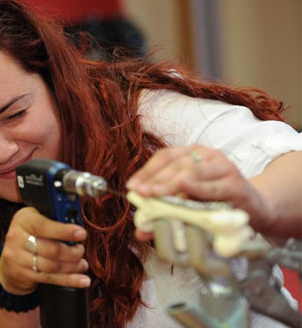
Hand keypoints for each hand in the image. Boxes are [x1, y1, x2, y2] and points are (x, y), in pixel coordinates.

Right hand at [0, 207, 88, 294]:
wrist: (8, 262)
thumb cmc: (29, 237)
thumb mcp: (36, 221)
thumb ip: (54, 220)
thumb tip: (77, 224)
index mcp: (22, 220)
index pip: (43, 225)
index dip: (64, 231)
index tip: (82, 234)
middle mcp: (16, 237)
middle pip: (51, 249)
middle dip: (72, 252)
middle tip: (81, 250)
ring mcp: (17, 258)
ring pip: (52, 266)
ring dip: (72, 266)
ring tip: (81, 264)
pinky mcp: (21, 274)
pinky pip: (50, 278)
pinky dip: (69, 280)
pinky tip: (81, 280)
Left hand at [126, 145, 271, 238]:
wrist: (254, 210)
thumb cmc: (216, 204)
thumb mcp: (188, 204)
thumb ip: (164, 213)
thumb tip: (140, 231)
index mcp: (192, 154)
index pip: (165, 157)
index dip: (147, 170)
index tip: (132, 186)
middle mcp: (208, 155)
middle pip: (176, 163)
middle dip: (155, 179)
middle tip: (141, 193)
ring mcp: (224, 167)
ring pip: (192, 170)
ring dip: (170, 183)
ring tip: (154, 194)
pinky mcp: (237, 184)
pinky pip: (214, 186)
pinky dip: (197, 187)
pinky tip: (184, 187)